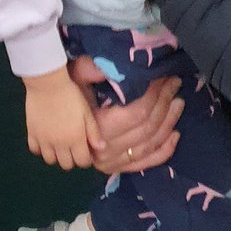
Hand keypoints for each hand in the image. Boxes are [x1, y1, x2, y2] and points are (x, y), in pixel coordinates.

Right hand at [23, 67, 103, 169]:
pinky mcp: (31, 133)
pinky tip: (45, 139)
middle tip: (72, 146)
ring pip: (50, 160)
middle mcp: (59, 144)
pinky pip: (34, 150)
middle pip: (66, 165)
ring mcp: (44, 140)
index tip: (85, 149)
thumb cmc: (71, 95)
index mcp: (75, 139)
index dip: (85, 158)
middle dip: (72, 158)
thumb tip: (100, 148)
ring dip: (56, 155)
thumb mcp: (87, 112)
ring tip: (58, 144)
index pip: (82, 162)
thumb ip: (93, 132)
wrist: (48, 83)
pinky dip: (40, 148)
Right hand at [70, 58, 182, 173]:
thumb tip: (118, 62)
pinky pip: (146, 163)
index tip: (163, 77)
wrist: (52, 118)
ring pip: (150, 145)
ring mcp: (112, 163)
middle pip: (146, 128)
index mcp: (97, 127)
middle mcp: (106, 150)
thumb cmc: (65, 93)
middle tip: (174, 83)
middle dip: (164, 103)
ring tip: (178, 101)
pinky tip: (176, 134)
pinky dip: (164, 151)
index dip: (154, 95)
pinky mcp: (117, 168)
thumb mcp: (76, 76)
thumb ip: (93, 68)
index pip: (136, 113)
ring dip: (168, 123)